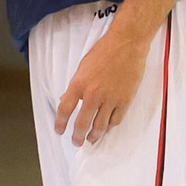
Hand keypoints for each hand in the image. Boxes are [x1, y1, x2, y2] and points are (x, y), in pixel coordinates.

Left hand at [54, 26, 151, 146]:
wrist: (127, 44)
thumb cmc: (104, 51)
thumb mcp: (83, 66)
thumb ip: (75, 85)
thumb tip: (66, 100)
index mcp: (79, 84)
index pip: (65, 109)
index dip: (60, 122)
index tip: (59, 130)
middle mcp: (93, 94)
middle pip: (82, 123)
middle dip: (77, 136)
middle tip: (76, 142)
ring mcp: (110, 99)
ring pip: (100, 126)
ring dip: (94, 136)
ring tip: (90, 139)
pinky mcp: (124, 100)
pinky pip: (115, 120)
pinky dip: (110, 126)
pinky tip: (106, 128)